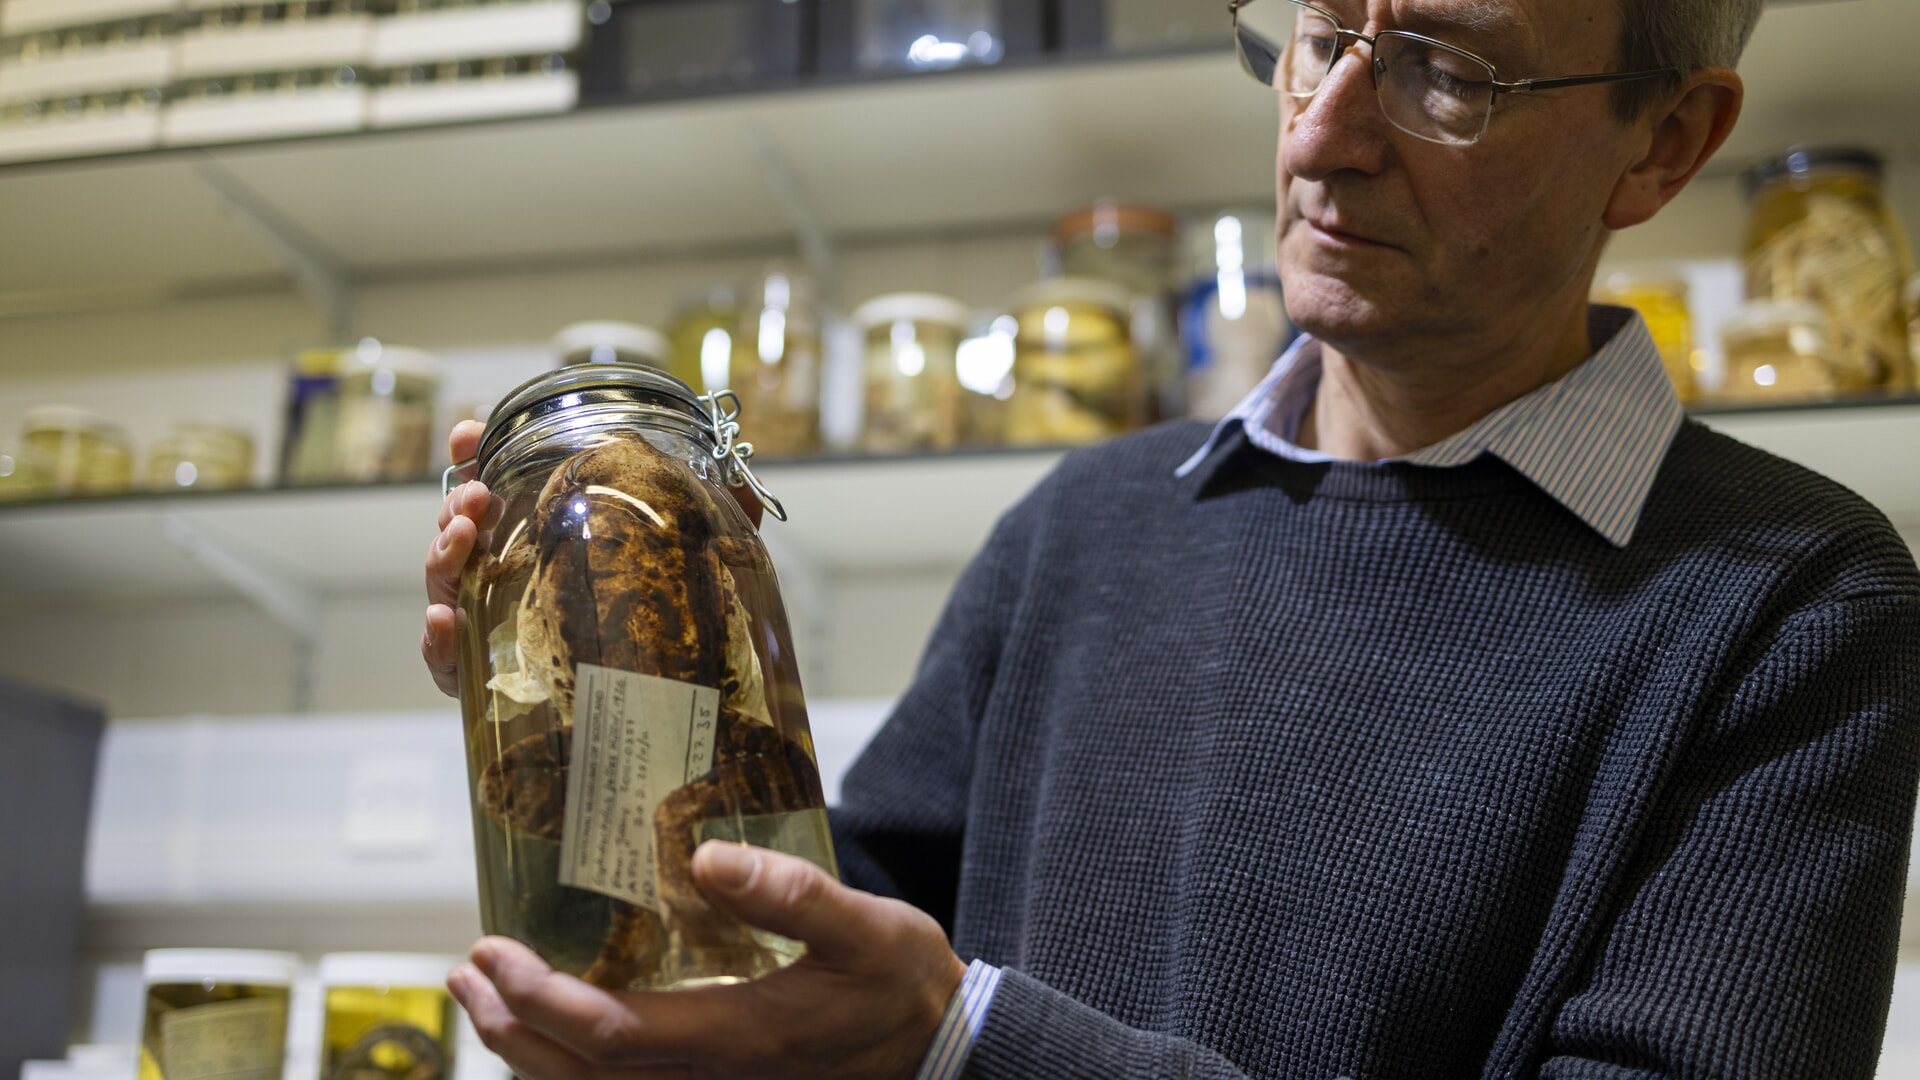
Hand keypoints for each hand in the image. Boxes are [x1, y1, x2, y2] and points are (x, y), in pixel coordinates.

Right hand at [422, 419, 767, 697]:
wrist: (647, 730)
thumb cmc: (658, 636)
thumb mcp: (692, 571)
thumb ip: (716, 525)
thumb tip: (747, 484)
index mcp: (544, 541)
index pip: (498, 488)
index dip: (475, 457)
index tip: (468, 435)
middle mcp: (509, 578)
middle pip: (461, 529)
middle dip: (458, 502)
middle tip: (478, 496)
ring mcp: (489, 628)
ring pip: (446, 582)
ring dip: (442, 553)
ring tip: (463, 537)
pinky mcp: (482, 682)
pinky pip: (446, 661)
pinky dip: (436, 638)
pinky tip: (446, 621)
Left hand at [450, 842, 965, 1079]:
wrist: (944, 1049)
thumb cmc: (904, 986)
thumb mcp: (867, 925)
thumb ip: (791, 894)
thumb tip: (706, 858)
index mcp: (738, 1036)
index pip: (609, 1033)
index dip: (539, 1001)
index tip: (493, 954)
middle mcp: (713, 1078)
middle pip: (581, 1074)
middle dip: (510, 1026)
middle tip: (468, 972)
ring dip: (528, 1053)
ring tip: (487, 1001)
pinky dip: (573, 1070)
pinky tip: (555, 1036)